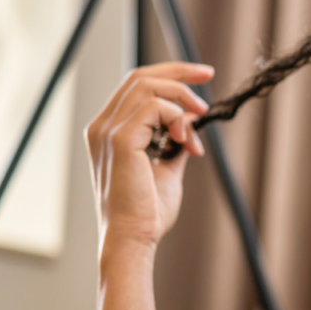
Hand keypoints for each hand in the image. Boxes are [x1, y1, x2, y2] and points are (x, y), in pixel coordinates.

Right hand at [85, 62, 211, 251]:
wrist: (133, 238)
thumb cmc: (147, 212)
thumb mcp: (167, 169)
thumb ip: (175, 144)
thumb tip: (192, 123)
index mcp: (108, 131)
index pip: (135, 86)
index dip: (169, 74)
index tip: (200, 76)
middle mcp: (102, 126)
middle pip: (139, 76)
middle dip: (179, 70)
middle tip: (208, 75)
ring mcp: (107, 130)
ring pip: (147, 86)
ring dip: (182, 97)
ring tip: (201, 118)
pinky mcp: (120, 139)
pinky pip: (154, 106)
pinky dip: (177, 116)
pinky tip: (188, 140)